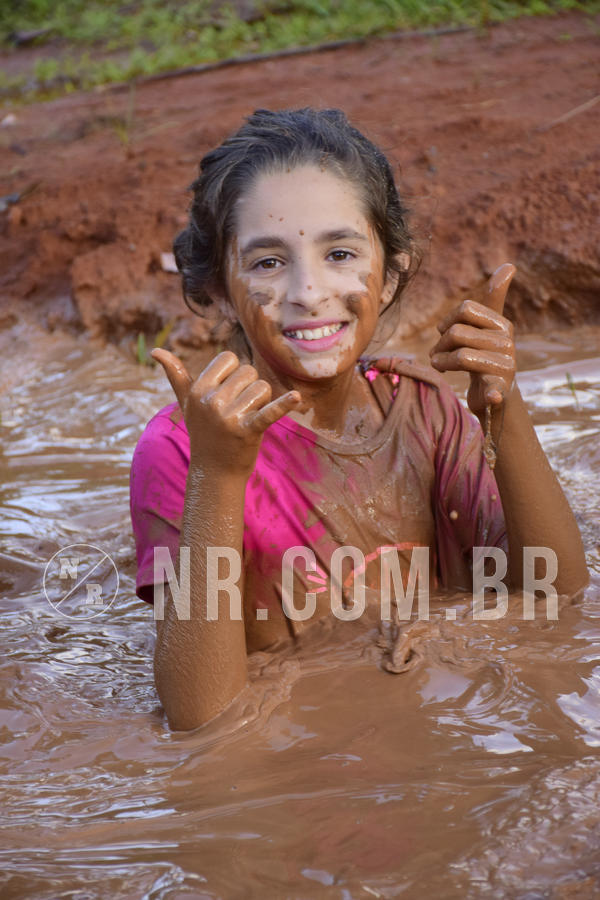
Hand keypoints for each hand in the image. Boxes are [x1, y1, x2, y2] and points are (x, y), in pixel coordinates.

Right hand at [151, 349, 301, 474]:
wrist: (215, 471)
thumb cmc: (203, 431)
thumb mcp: (187, 404)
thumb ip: (176, 375)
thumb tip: (156, 350)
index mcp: (198, 390)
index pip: (229, 357)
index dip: (234, 372)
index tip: (228, 391)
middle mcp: (212, 401)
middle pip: (249, 371)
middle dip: (250, 388)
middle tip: (239, 410)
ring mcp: (229, 417)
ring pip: (262, 388)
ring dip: (262, 401)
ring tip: (248, 418)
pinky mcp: (249, 431)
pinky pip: (270, 412)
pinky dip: (284, 405)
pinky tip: (296, 398)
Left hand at [429, 263, 515, 415]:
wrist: (497, 395)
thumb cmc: (486, 355)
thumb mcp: (488, 327)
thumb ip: (494, 298)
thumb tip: (509, 265)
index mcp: (503, 324)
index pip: (466, 309)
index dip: (446, 321)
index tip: (442, 331)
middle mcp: (507, 343)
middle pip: (457, 332)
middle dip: (439, 344)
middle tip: (435, 355)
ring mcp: (506, 366)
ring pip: (461, 355)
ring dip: (440, 362)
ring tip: (437, 365)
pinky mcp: (500, 390)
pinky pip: (495, 389)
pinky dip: (492, 394)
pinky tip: (491, 396)